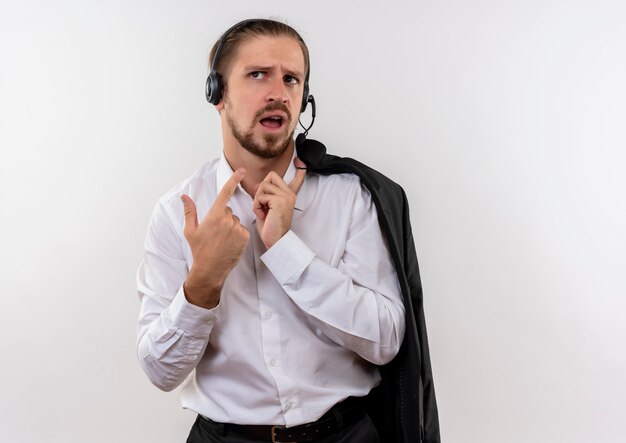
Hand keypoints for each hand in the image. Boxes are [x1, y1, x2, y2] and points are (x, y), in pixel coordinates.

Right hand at [180, 168, 248, 307]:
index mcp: (214, 215)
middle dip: (223, 218)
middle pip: (228, 211)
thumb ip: (189, 211)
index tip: (242, 170)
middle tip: (215, 233)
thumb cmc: (199, 249)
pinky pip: (242, 230)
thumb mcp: (190, 230)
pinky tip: (230, 244)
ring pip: (236, 221)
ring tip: (222, 240)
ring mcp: (237, 228)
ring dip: (231, 227)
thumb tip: (184, 196)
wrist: (210, 269)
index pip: (225, 193)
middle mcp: (227, 219)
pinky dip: (238, 235)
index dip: (234, 179)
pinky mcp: (245, 237)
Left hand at [253, 157, 306, 248]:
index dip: (300, 169)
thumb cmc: (270, 227)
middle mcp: (290, 194)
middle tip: (262, 204)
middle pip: (271, 175)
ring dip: (257, 199)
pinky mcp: (280, 201)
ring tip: (262, 211)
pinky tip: (262, 215)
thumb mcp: (265, 207)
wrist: (275, 241)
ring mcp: (286, 196)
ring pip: (263, 185)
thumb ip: (264, 195)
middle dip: (261, 188)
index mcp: (289, 195)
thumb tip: (258, 184)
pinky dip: (256, 206)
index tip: (300, 161)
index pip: (298, 178)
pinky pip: (261, 196)